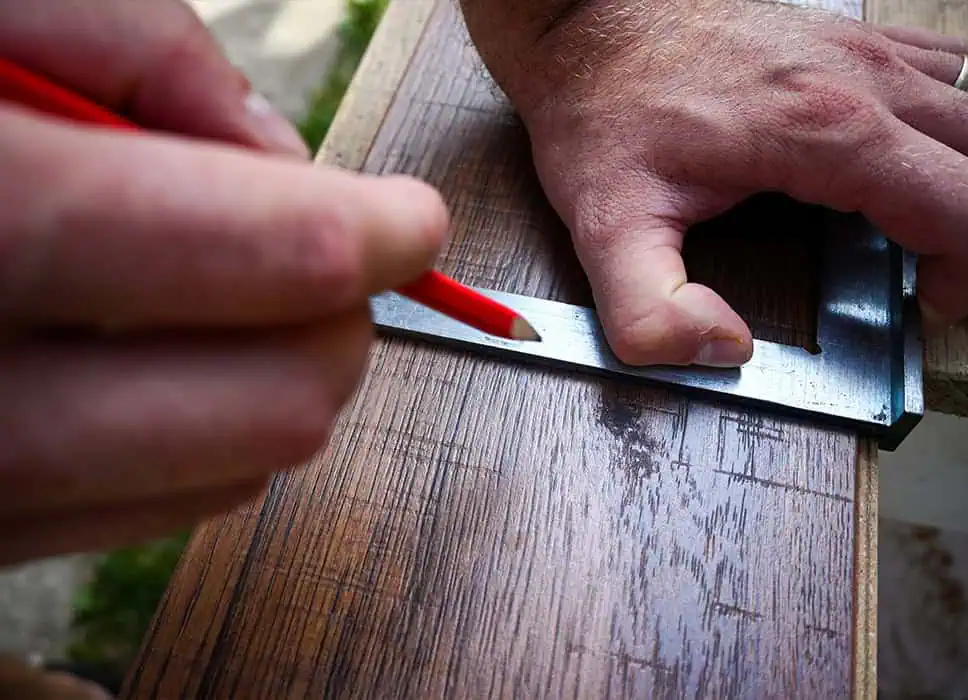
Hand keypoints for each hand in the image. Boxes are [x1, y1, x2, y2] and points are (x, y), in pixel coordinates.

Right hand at [0, 0, 447, 564]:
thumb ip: (142, 49)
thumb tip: (276, 156)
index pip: (253, 250)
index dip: (367, 234)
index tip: (408, 220)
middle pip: (271, 404)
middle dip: (334, 325)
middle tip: (331, 258)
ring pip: (230, 474)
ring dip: (274, 382)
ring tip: (230, 296)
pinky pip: (157, 513)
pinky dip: (203, 439)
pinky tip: (161, 362)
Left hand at [511, 0, 967, 365]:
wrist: (589, 23)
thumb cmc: (603, 111)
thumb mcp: (606, 228)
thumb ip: (651, 310)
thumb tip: (722, 347)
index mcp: (826, 133)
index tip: (921, 300)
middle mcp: (865, 80)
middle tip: (937, 274)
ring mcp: (864, 49)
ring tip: (937, 222)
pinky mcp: (849, 39)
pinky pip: (951, 71)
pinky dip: (959, 123)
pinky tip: (915, 156)